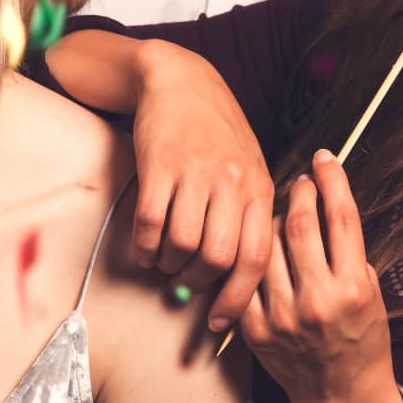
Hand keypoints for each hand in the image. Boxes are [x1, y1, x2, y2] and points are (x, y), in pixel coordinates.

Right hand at [128, 39, 274, 332]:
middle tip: (183, 282)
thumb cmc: (216, 132)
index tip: (219, 322)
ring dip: (168, 264)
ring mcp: (196, 173)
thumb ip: (247, 215)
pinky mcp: (160, 165)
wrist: (180, 80)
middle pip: (217, 258)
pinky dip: (144, 247)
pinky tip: (145, 246)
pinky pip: (149, 224)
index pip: (256, 258)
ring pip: (182, 245)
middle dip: (196, 282)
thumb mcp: (249, 168)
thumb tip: (237, 275)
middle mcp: (232, 182)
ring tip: (164, 259)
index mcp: (259, 188)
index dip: (238, 299)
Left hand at [238, 150, 402, 402]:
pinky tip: (258, 244)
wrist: (343, 397)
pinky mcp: (257, 330)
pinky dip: (251, 254)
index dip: (331, 180)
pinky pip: (246, 277)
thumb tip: (326, 204)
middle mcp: (318, 300)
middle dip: (299, 191)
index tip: (325, 158)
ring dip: (272, 219)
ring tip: (279, 211)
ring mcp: (283, 316)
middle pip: (298, 224)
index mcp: (352, 288)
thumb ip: (347, 251)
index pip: (339, 216)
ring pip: (266, 245)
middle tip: (301, 181)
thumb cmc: (363, 340)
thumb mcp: (371, 291)